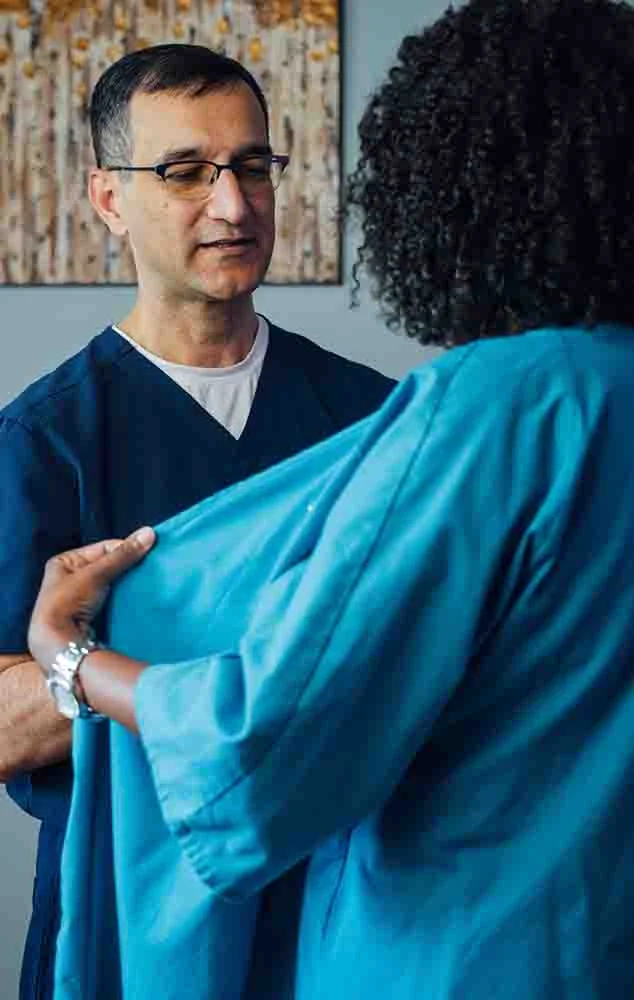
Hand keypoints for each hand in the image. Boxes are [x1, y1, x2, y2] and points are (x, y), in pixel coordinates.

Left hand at [28, 526, 155, 670]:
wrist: (59, 643)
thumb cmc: (69, 601)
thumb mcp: (96, 573)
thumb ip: (123, 555)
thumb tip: (149, 533)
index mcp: (64, 562)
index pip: (102, 549)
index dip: (124, 549)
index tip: (146, 551)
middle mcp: (70, 578)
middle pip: (107, 566)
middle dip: (127, 567)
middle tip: (149, 566)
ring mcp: (80, 598)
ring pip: (111, 584)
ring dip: (127, 584)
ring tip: (146, 582)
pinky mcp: (90, 615)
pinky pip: (111, 600)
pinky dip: (123, 598)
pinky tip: (136, 598)